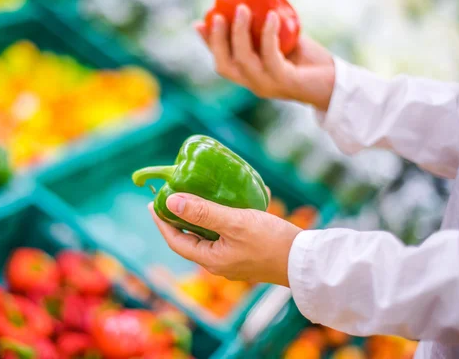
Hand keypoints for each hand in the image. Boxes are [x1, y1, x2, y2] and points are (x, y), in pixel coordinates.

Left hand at [148, 193, 301, 286]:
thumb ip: (202, 212)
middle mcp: (218, 263)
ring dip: (200, 216)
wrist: (305, 261)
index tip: (153, 204)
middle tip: (172, 197)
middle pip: (190, 239)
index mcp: (210, 259)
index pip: (176, 240)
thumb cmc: (270, 241)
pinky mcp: (246, 254)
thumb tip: (171, 202)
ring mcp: (233, 260)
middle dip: (179, 218)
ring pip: (208, 236)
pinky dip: (221, 218)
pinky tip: (229, 201)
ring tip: (197, 195)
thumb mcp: (233, 222)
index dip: (162, 222)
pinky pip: (225, 234)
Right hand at [196, 5, 334, 110]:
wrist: (335, 84)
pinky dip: (268, 35)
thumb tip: (251, 6)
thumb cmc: (309, 61)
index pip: (221, 62)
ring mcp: (268, 85)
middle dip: (217, 40)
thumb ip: (264, 34)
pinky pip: (270, 57)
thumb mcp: (281, 44)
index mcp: (249, 77)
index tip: (200, 22)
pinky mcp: (285, 81)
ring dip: (239, 34)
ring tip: (244, 9)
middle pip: (224, 66)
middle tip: (219, 14)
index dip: (208, 44)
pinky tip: (272, 17)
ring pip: (244, 61)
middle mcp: (254, 84)